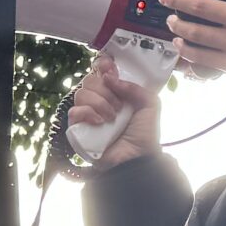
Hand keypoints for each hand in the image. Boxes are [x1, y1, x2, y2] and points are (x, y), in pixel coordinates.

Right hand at [65, 55, 160, 170]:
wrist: (137, 158)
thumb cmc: (144, 136)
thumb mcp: (150, 105)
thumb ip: (135, 87)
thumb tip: (110, 77)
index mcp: (115, 93)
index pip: (101, 71)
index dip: (103, 66)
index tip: (111, 70)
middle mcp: (100, 101)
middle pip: (90, 79)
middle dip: (106, 90)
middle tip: (119, 106)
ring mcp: (88, 115)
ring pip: (81, 93)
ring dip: (99, 103)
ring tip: (112, 117)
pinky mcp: (78, 128)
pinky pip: (74, 111)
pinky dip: (88, 114)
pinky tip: (100, 123)